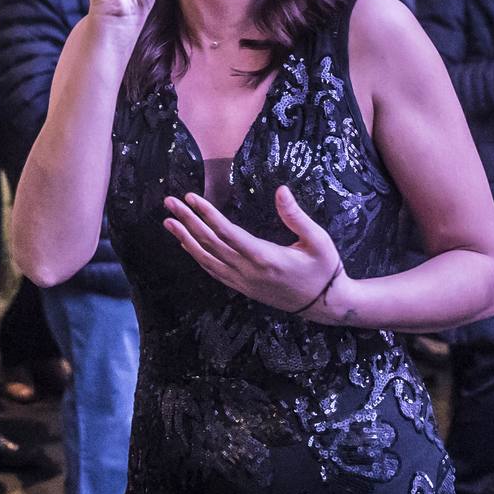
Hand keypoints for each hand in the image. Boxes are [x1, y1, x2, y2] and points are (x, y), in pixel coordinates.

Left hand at [162, 186, 343, 315]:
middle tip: (169, 203)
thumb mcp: (318, 239)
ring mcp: (244, 282)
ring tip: (168, 222)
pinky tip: (186, 245)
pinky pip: (214, 272)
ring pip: (207, 260)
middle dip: (187, 221)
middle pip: (210, 244)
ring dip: (185, 239)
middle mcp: (249, 271)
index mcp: (266, 257)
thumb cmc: (324, 268)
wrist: (325, 304)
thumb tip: (280, 190)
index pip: (227, 232)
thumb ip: (296, 215)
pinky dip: (198, 257)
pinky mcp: (243, 289)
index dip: (206, 214)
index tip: (190, 197)